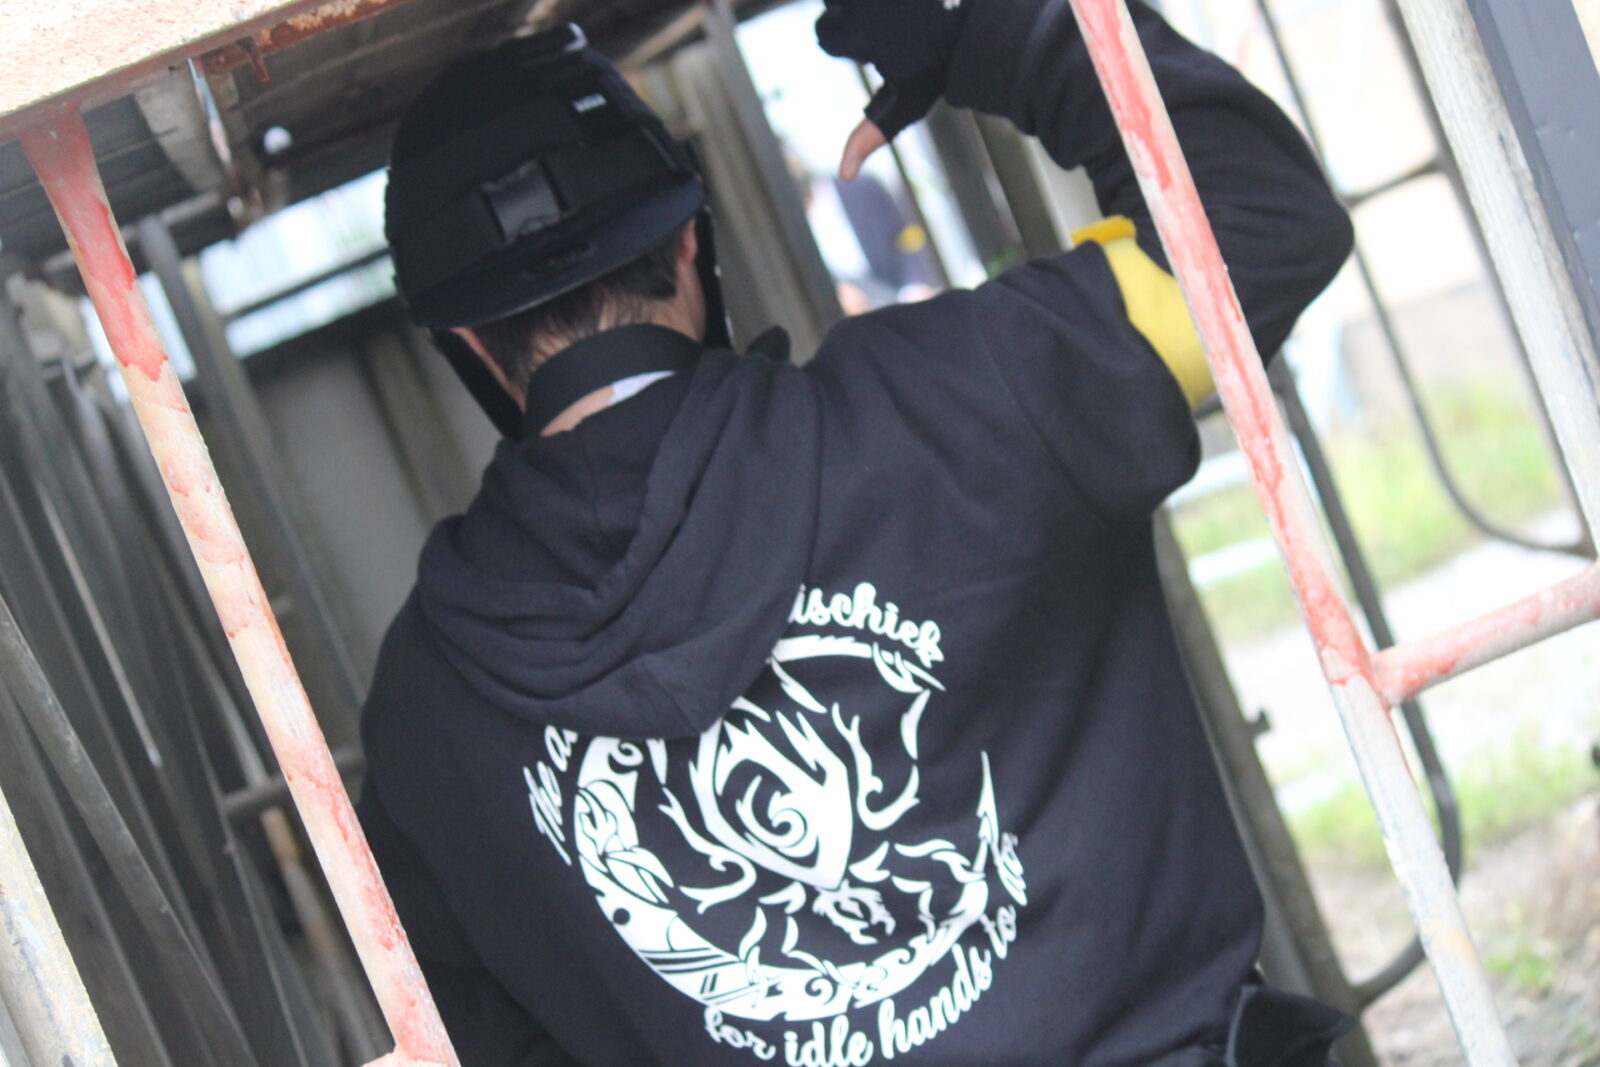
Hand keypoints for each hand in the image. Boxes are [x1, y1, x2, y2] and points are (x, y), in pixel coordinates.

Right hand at [816, 0, 967, 176]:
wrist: (974, 21)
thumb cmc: (939, 66)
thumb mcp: (905, 104)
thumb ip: (872, 136)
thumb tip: (845, 177)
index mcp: (853, 34)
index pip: (824, 36)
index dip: (852, 44)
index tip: (885, 47)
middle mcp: (857, 1)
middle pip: (832, 6)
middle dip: (856, 16)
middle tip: (894, 25)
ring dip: (868, 3)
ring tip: (897, 9)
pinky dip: (880, 0)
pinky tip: (898, 4)